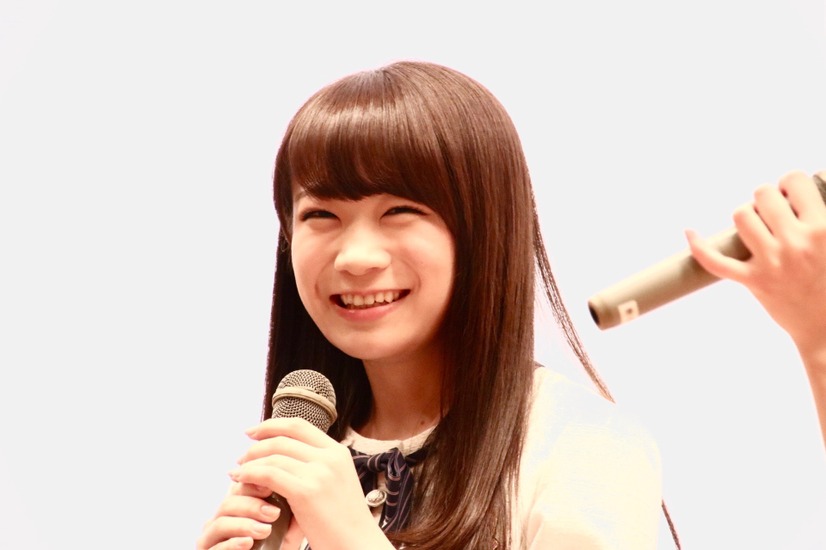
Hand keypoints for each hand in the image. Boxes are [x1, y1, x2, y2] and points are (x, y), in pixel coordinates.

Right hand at [196, 481, 281, 549]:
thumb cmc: (272, 548)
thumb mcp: (281, 528)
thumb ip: (284, 511)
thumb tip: (290, 492)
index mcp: (234, 509)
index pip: (238, 488)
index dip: (252, 485)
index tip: (271, 488)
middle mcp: (218, 520)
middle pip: (228, 503)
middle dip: (252, 505)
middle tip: (274, 513)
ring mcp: (210, 539)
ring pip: (220, 523)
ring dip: (244, 524)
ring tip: (265, 530)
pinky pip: (216, 548)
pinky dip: (232, 544)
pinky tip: (247, 543)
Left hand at [229, 417, 391, 549]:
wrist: (357, 546)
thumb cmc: (343, 523)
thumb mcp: (335, 484)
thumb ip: (315, 466)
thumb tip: (282, 457)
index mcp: (338, 452)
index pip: (299, 426)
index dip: (272, 425)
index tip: (253, 432)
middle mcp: (330, 458)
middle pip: (283, 439)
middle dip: (256, 446)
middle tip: (241, 459)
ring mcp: (319, 473)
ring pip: (273, 456)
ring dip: (250, 463)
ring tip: (238, 474)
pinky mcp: (306, 492)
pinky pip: (269, 474)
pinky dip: (251, 475)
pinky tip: (242, 482)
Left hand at [686, 170, 825, 356]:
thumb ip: (822, 218)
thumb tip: (809, 195)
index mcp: (823, 228)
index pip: (794, 181)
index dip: (790, 183)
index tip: (791, 195)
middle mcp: (794, 242)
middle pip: (763, 195)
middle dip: (767, 199)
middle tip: (776, 213)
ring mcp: (771, 262)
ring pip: (741, 216)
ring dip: (747, 216)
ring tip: (758, 226)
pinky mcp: (753, 281)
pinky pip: (715, 261)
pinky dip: (698, 246)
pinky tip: (690, 232)